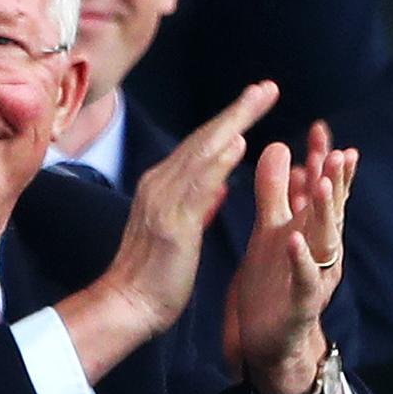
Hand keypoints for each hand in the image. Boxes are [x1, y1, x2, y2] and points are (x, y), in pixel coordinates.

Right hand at [56, 81, 278, 384]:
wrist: (125, 306)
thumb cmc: (152, 276)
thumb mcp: (179, 233)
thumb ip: (198, 206)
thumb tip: (219, 187)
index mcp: (161, 188)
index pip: (200, 147)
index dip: (229, 121)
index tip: (255, 101)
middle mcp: (159, 185)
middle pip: (203, 140)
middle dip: (236, 111)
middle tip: (267, 87)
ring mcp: (163, 202)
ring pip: (201, 153)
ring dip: (232, 122)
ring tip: (259, 99)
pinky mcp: (172, 224)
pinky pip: (199, 186)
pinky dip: (218, 161)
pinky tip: (239, 141)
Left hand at [222, 122, 357, 372]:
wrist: (267, 339)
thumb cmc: (272, 282)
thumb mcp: (270, 230)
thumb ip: (276, 192)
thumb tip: (281, 147)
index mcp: (309, 229)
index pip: (319, 190)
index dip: (322, 161)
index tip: (320, 129)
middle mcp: (318, 250)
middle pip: (329, 210)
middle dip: (333, 181)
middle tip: (336, 151)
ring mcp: (313, 276)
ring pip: (324, 241)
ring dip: (323, 213)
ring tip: (319, 185)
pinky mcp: (299, 303)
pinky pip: (304, 280)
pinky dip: (301, 260)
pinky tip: (295, 240)